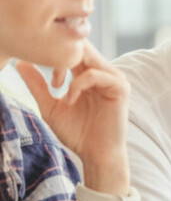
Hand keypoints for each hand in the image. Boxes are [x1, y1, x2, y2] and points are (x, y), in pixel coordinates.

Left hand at [15, 41, 129, 191]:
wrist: (97, 155)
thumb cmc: (77, 134)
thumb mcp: (50, 106)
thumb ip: (37, 86)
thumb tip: (19, 63)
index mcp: (89, 74)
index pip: (73, 47)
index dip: (53, 52)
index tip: (41, 72)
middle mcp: (104, 72)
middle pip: (83, 45)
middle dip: (61, 53)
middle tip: (47, 70)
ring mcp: (114, 79)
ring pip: (88, 55)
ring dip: (67, 67)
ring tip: (56, 86)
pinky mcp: (120, 88)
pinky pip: (96, 75)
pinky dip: (78, 84)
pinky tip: (69, 99)